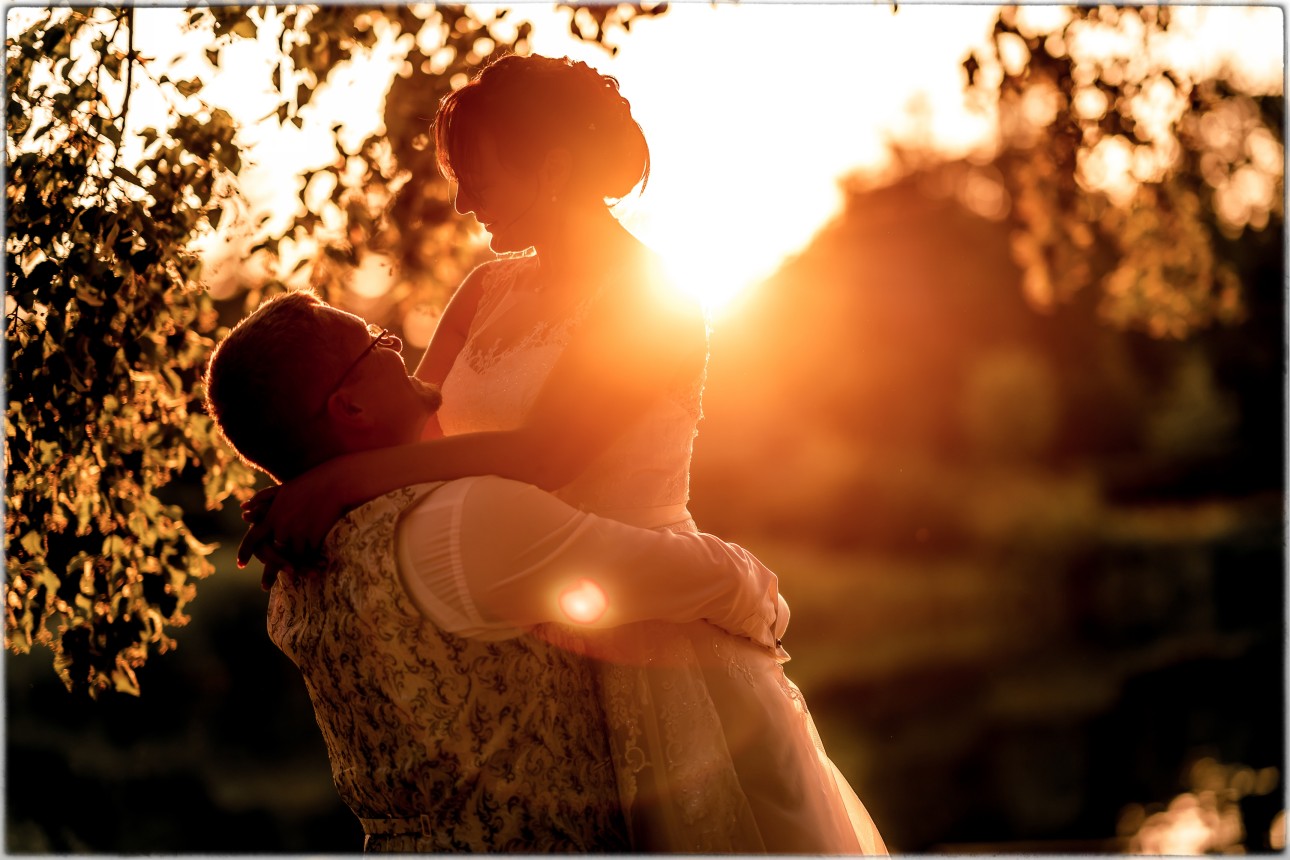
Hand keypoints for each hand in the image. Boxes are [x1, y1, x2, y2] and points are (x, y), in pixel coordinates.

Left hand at [237, 460, 354, 570]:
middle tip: (266, 586)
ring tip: (298, 577)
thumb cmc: (309, 484)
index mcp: (271, 516)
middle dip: (270, 572)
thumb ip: (262, 499)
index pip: (252, 538)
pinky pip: (310, 554)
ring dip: (296, 569)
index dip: (244, 552)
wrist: (335, 483)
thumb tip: (243, 509)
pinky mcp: (314, 536)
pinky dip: (313, 562)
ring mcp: (298, 532)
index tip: (240, 564)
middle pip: (272, 555)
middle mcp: (281, 527)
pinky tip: (317, 567)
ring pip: (293, 557)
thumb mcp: (283, 490)